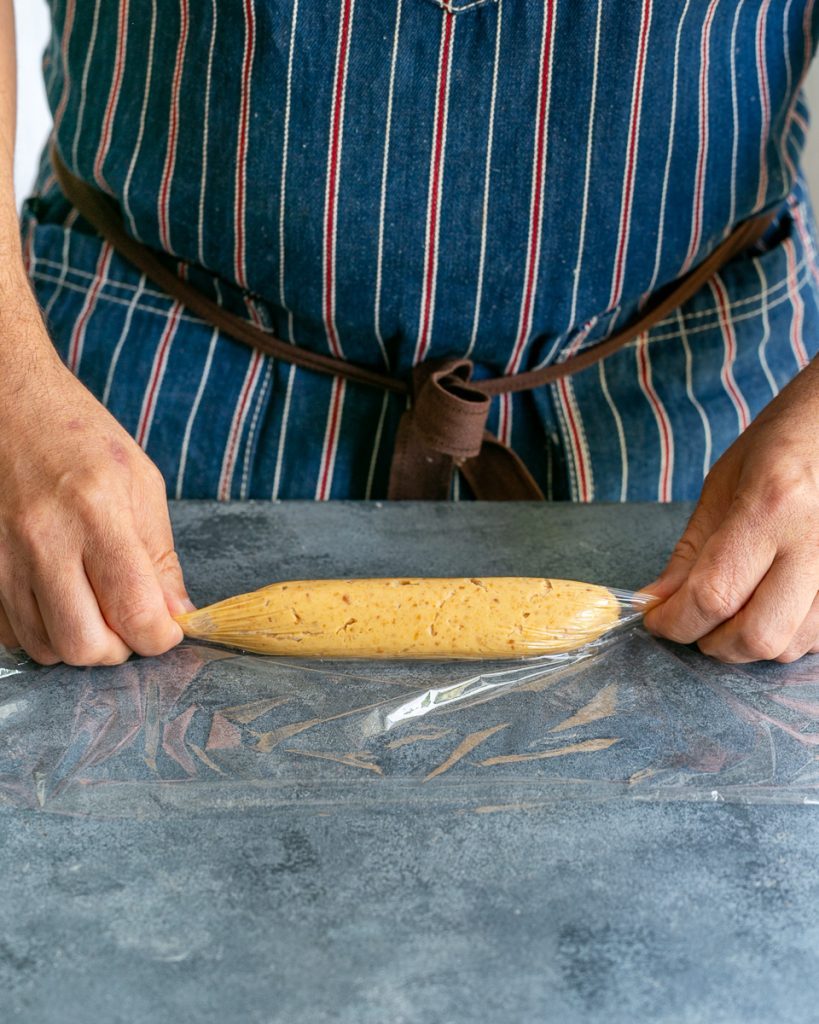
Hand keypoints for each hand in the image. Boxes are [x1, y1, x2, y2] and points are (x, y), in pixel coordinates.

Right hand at [0, 339, 193, 665]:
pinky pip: (12, 633)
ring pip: (45, 647)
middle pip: (85, 645)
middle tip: (129, 622)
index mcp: (96, 513)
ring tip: (95, 604)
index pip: (134, 611)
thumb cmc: (77, 434)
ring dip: (80, 641)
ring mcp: (2, 557)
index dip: (159, 637)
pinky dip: (41, 631)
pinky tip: (58, 599)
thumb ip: (160, 555)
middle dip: (118, 648)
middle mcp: (43, 540)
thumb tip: (175, 615)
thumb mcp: (139, 483)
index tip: (166, 629)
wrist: (5, 403)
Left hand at [643, 356, 818, 663]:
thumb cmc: (784, 443)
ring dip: (748, 643)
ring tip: (731, 609)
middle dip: (712, 641)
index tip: (656, 621)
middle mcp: (816, 541)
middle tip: (692, 623)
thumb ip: (690, 553)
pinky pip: (817, 637)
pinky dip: (784, 635)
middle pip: (758, 635)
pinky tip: (768, 605)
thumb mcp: (723, 485)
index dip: (676, 621)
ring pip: (790, 645)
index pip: (714, 593)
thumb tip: (657, 602)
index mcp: (774, 506)